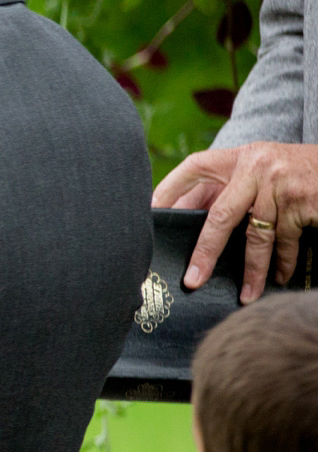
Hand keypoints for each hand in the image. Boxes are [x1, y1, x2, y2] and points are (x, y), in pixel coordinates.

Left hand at [151, 142, 316, 302]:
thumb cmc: (300, 171)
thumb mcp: (265, 168)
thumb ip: (236, 188)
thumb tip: (194, 223)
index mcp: (240, 157)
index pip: (195, 168)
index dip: (170, 190)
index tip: (149, 215)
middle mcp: (256, 166)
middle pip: (219, 215)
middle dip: (205, 251)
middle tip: (193, 280)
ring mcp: (279, 184)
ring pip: (256, 237)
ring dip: (252, 271)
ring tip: (246, 294)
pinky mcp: (301, 201)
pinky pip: (284, 241)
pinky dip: (282, 263)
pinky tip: (279, 277)